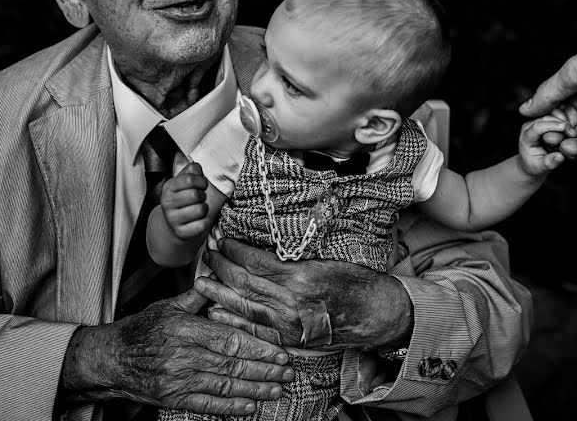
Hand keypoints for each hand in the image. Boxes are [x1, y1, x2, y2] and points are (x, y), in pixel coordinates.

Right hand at [60, 288, 293, 415]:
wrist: (111, 360)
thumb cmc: (142, 330)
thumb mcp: (168, 306)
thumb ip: (197, 297)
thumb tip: (219, 278)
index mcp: (185, 330)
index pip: (229, 340)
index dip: (257, 348)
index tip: (279, 351)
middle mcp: (183, 357)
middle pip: (232, 366)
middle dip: (264, 370)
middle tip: (288, 372)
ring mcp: (178, 380)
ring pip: (224, 387)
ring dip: (255, 390)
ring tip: (278, 390)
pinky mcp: (174, 399)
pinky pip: (207, 405)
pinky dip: (231, 408)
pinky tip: (251, 407)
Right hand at [160, 162, 214, 242]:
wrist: (175, 225)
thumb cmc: (185, 200)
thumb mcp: (186, 183)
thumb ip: (192, 171)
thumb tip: (196, 166)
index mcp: (169, 187)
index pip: (190, 179)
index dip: (202, 181)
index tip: (202, 185)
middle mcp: (168, 203)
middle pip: (196, 194)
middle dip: (203, 196)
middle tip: (200, 198)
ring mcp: (173, 219)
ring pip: (201, 210)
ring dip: (205, 209)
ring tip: (198, 209)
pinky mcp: (181, 233)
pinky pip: (202, 225)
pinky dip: (205, 222)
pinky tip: (198, 221)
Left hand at [194, 238, 412, 351]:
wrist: (376, 314)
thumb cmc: (356, 281)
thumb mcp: (326, 259)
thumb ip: (293, 257)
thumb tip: (262, 248)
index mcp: (299, 277)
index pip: (254, 260)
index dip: (233, 248)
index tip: (222, 237)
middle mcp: (289, 302)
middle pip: (242, 282)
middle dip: (220, 266)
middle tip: (207, 252)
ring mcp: (287, 324)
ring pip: (242, 306)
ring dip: (218, 292)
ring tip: (200, 280)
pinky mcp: (289, 339)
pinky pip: (253, 329)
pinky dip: (232, 319)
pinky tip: (216, 311)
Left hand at [516, 114, 574, 176]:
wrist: (531, 163)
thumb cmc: (535, 166)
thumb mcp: (541, 168)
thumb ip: (549, 162)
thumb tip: (560, 157)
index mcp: (526, 137)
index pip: (537, 127)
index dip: (551, 125)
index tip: (565, 127)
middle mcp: (530, 126)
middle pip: (546, 118)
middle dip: (561, 123)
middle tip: (574, 133)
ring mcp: (537, 121)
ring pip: (551, 113)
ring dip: (563, 119)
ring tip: (573, 132)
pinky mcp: (544, 120)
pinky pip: (555, 114)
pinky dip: (564, 118)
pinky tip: (571, 127)